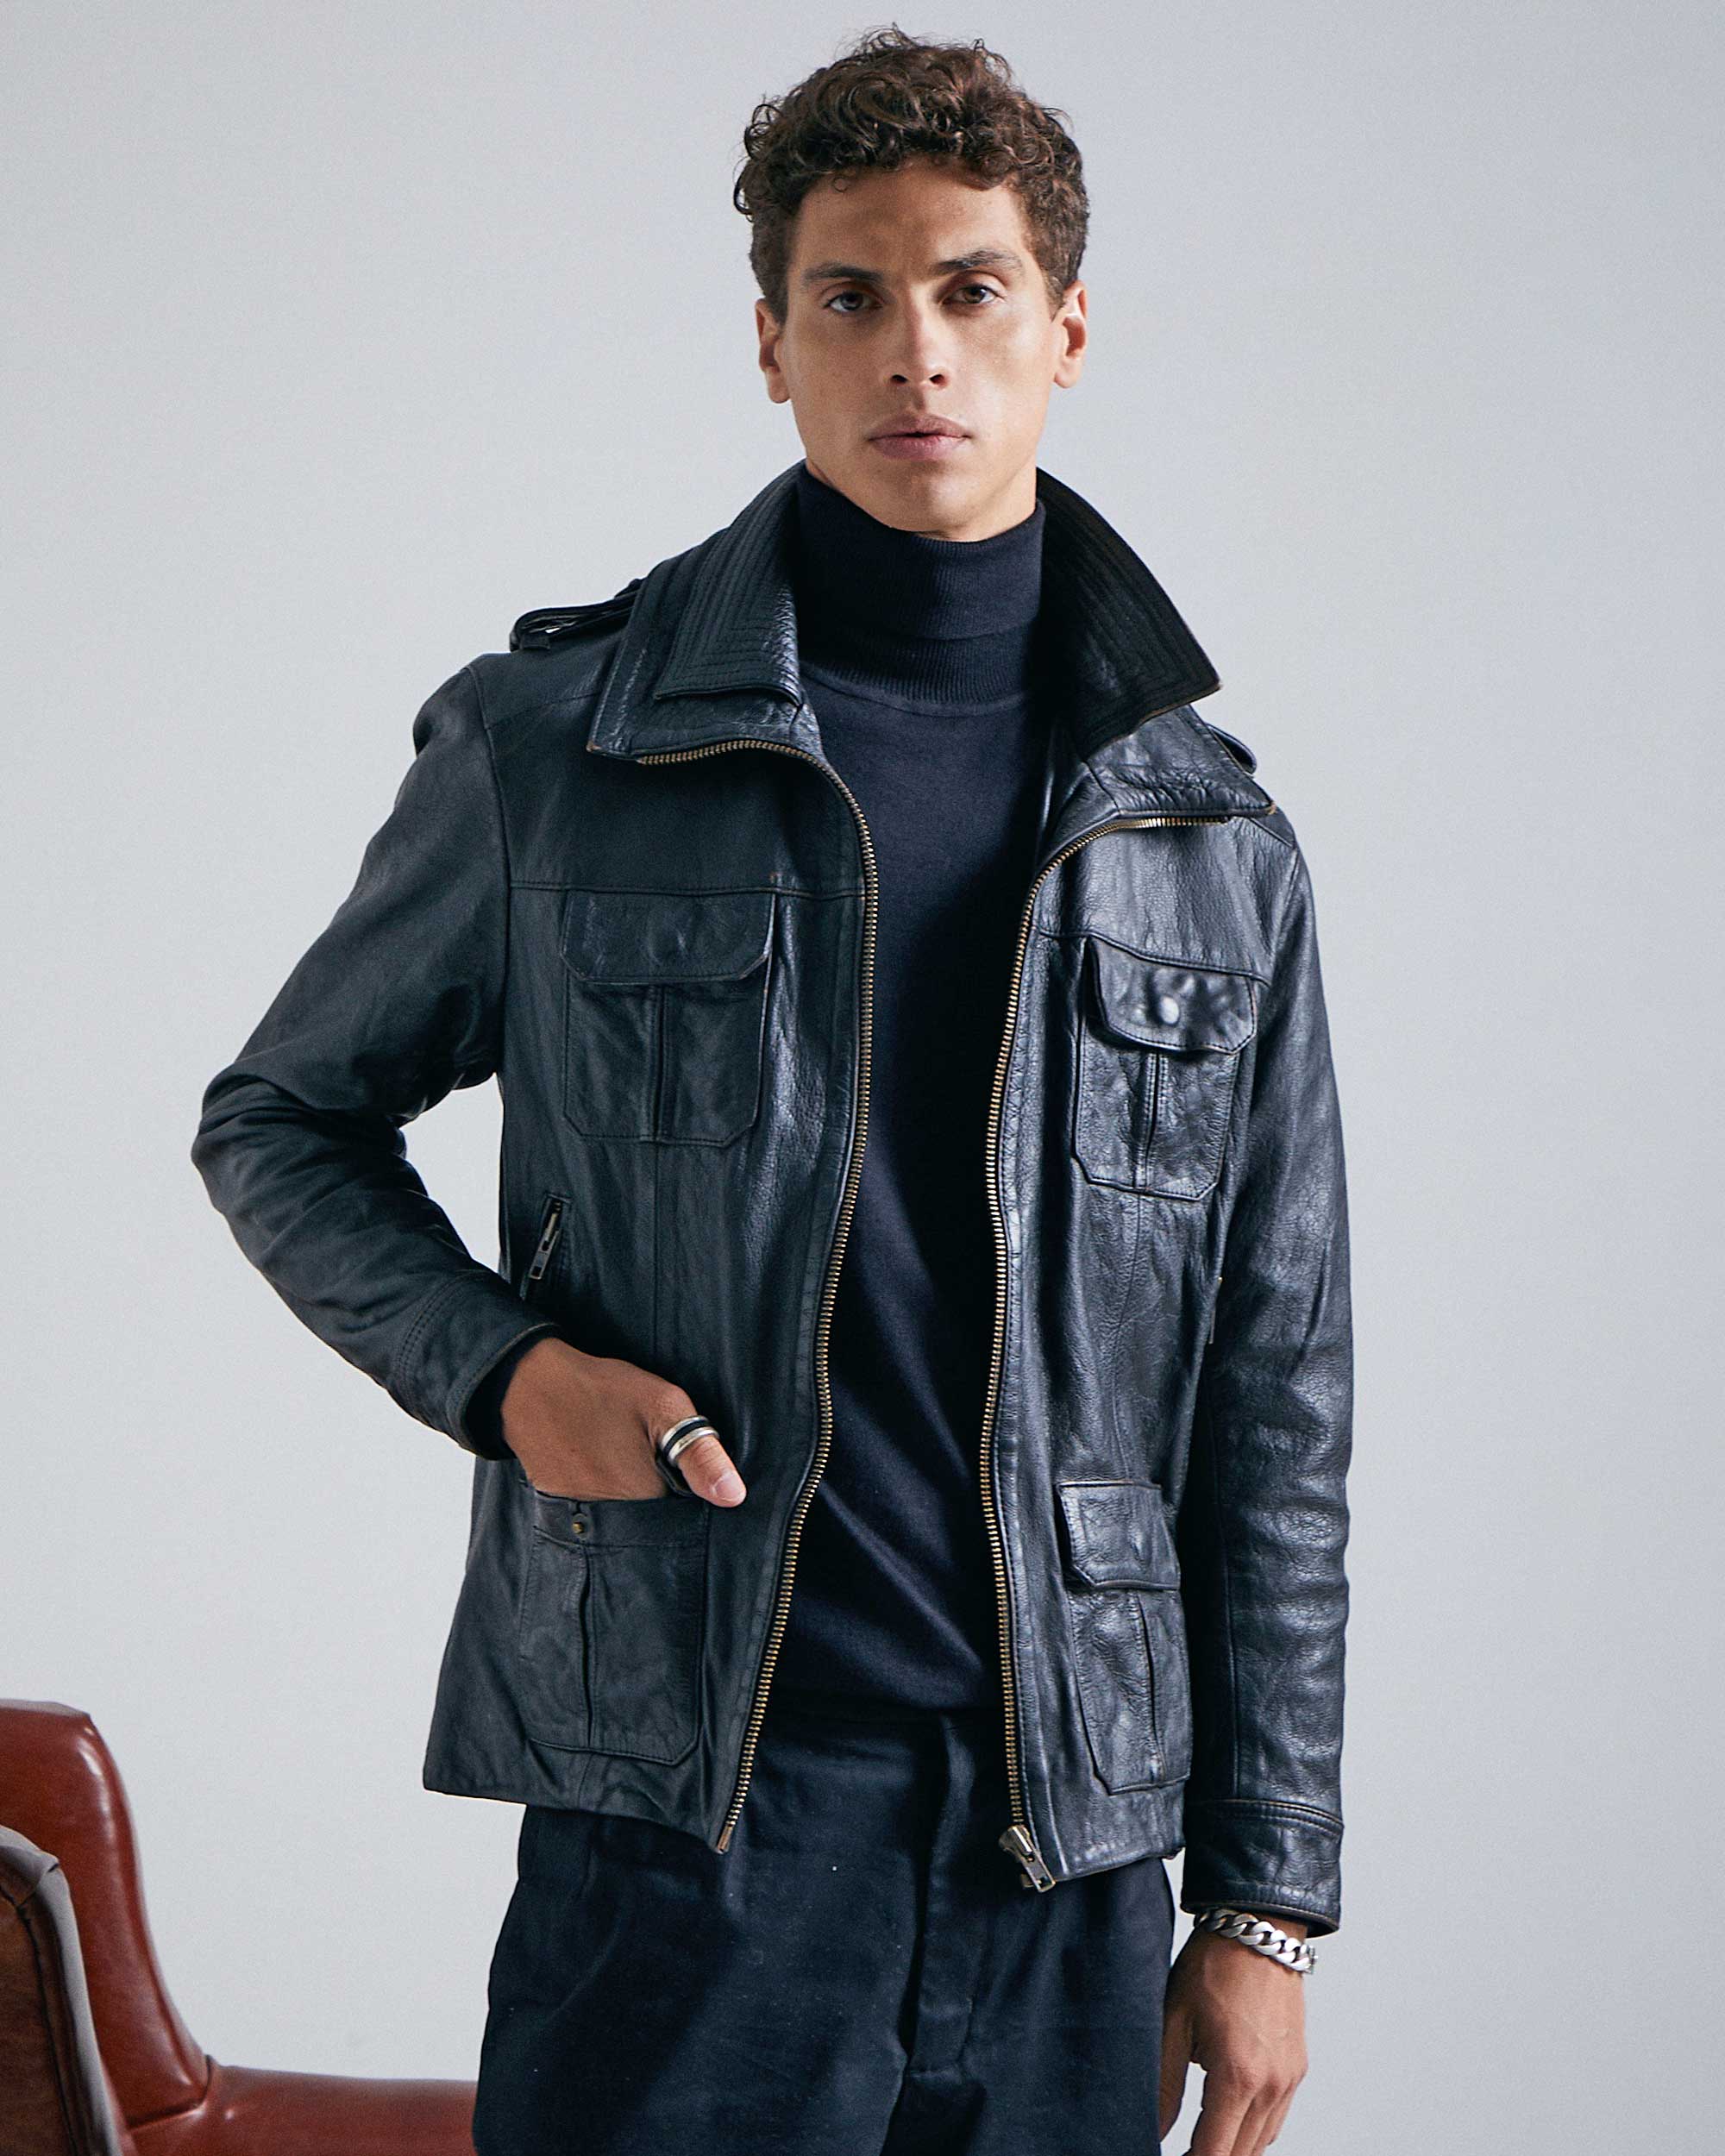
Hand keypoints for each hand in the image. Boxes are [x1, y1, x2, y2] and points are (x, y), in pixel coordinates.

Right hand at [497, 1336, 747, 1506]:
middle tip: (651, 1455)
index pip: (685, 1518)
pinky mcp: (558, 1506)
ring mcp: (582, 1515)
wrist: (528, 1384)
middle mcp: (613, 1519)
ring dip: (630, 1496)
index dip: (691, 1494)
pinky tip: (598, 1459)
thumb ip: (701, 1454)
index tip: (685, 1471)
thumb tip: (734, 1497)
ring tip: (624, 1455)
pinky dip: (601, 1491)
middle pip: (654, 1521)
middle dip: (662, 1497)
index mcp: (646, 1499)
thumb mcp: (664, 1407)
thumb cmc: (603, 1391)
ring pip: (624, 1517)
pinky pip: (592, 1509)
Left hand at [1159, 1916, 1308, 2153]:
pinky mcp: (1297, 2067)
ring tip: (1201, 2142)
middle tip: (1182, 2152)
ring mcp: (1289, 2078)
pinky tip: (1230, 2119)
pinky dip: (1254, 2129)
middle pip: (1242, 2153)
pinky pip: (1277, 2118)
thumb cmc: (1214, 1965)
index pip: (1214, 2152)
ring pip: (1263, 2141)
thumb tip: (1154, 2128)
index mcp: (1238, 2077)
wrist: (1259, 1927)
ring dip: (1234, 2147)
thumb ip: (1163, 2083)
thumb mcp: (1174, 2020)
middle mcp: (1272, 2085)